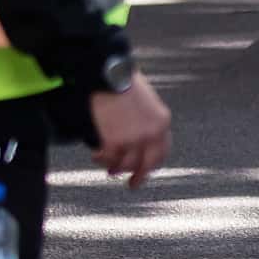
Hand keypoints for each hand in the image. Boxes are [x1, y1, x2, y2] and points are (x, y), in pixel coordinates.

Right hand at [90, 70, 172, 184]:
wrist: (109, 75)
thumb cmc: (124, 81)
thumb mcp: (146, 101)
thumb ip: (146, 119)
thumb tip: (137, 131)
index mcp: (162, 122)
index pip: (162, 151)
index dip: (153, 162)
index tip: (146, 168)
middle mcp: (152, 134)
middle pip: (148, 165)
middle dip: (140, 177)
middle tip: (132, 184)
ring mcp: (134, 140)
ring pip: (126, 164)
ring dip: (114, 168)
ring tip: (107, 167)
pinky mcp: (115, 141)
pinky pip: (109, 158)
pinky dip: (101, 159)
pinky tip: (96, 156)